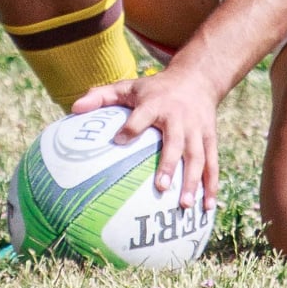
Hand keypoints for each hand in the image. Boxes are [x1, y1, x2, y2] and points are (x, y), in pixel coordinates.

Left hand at [71, 69, 219, 211]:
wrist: (196, 79)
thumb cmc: (153, 89)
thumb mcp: (127, 87)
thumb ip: (100, 96)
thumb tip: (73, 109)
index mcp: (156, 104)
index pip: (142, 116)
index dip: (131, 128)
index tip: (118, 140)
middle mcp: (179, 118)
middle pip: (175, 142)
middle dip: (170, 165)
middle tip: (160, 188)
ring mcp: (197, 130)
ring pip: (198, 157)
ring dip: (194, 181)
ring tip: (186, 205)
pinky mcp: (210, 139)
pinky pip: (213, 164)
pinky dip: (212, 186)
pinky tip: (207, 207)